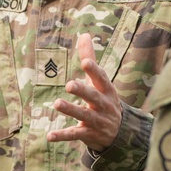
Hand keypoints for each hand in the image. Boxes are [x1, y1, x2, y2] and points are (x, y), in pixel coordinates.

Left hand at [48, 33, 123, 151]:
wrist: (121, 133)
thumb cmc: (105, 99)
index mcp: (106, 90)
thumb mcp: (100, 81)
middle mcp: (103, 105)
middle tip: (70, 85)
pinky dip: (63, 135)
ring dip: (71, 110)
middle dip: (83, 91)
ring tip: (57, 103)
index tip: (86, 62)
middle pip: (94, 97)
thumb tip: (84, 34)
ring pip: (84, 115)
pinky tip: (49, 136)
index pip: (102, 78)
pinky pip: (75, 135)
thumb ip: (90, 58)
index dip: (94, 71)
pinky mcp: (89, 135)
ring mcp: (97, 121)